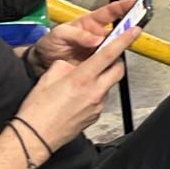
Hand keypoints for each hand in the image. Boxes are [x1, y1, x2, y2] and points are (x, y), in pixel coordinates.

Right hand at [15, 23, 139, 149]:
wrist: (35, 137)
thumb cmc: (37, 110)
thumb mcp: (47, 79)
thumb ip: (63, 66)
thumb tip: (72, 65)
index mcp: (82, 79)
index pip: (109, 55)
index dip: (124, 41)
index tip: (134, 31)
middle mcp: (94, 92)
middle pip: (118, 70)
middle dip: (117, 60)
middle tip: (108, 56)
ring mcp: (98, 106)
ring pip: (109, 85)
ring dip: (103, 78)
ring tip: (83, 81)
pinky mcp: (96, 116)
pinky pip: (101, 99)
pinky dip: (95, 93)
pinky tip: (79, 97)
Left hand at [30, 0, 135, 69]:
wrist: (41, 63)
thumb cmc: (49, 44)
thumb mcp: (59, 34)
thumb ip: (77, 35)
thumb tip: (95, 39)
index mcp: (90, 23)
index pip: (111, 11)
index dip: (124, 6)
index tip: (135, 3)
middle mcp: (98, 35)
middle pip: (120, 29)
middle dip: (130, 27)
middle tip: (135, 27)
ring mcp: (100, 50)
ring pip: (117, 46)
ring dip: (122, 46)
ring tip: (125, 45)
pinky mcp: (99, 64)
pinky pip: (111, 62)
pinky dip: (115, 61)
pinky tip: (115, 60)